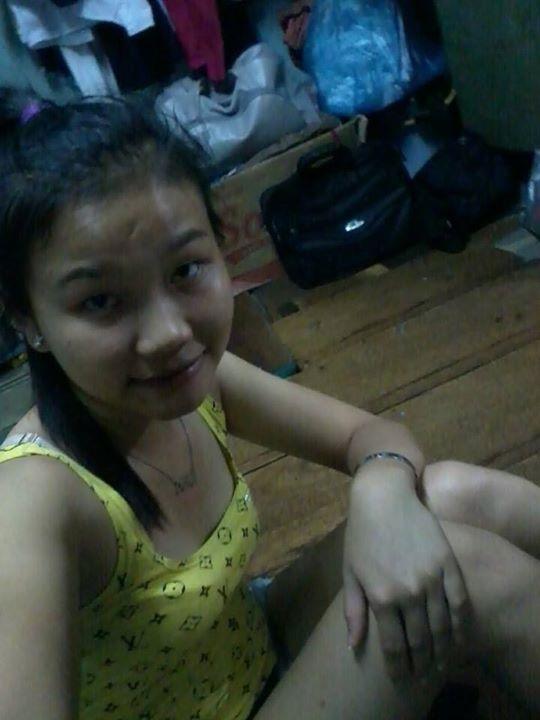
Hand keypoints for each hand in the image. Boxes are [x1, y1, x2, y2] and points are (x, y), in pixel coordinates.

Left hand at [343, 463, 469, 681]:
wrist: (384, 496)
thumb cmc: (361, 534)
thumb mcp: (350, 571)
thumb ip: (354, 610)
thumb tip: (353, 645)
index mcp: (382, 596)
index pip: (395, 646)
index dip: (400, 667)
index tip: (402, 677)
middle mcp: (409, 592)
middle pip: (421, 641)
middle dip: (421, 663)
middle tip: (423, 674)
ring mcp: (432, 578)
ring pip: (443, 626)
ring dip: (442, 650)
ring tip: (440, 662)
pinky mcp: (448, 564)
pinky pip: (460, 603)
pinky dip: (461, 625)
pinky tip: (459, 637)